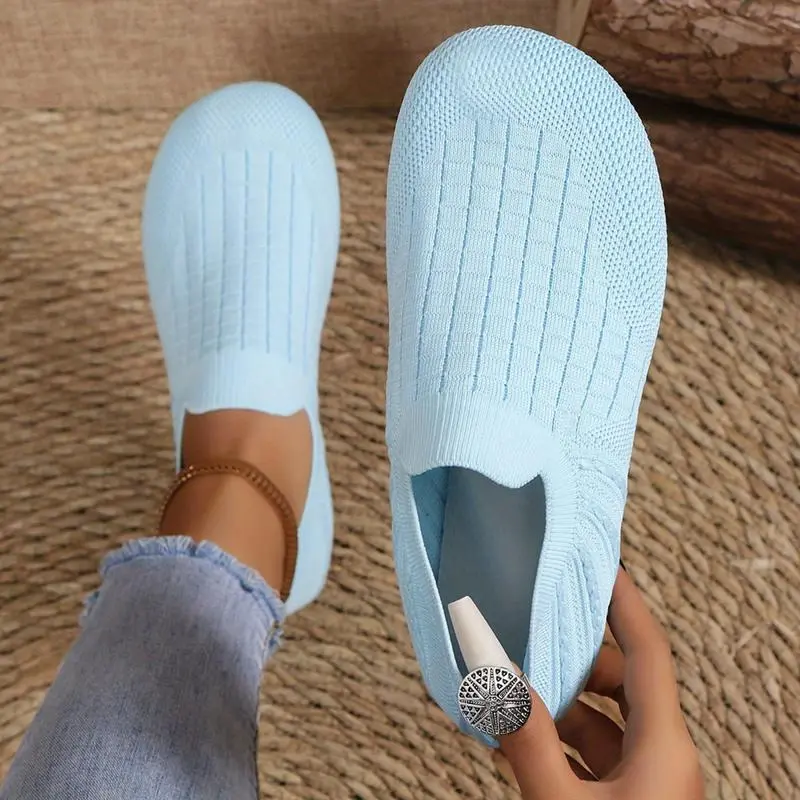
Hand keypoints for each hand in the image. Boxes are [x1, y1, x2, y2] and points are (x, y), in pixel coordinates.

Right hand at [499, 568, 704, 798]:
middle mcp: (662, 758)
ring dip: (557, 707)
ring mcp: (647, 784)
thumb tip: (496, 676)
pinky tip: (513, 741)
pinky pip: (593, 758)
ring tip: (508, 694)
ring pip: (602, 722)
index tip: (601, 564)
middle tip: (527, 637)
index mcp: (663, 747)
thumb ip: (528, 739)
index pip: (648, 650)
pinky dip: (556, 744)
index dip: (625, 602)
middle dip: (572, 660)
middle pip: (620, 682)